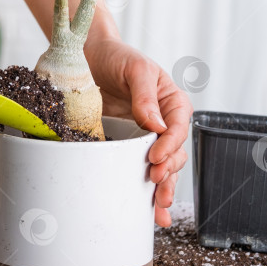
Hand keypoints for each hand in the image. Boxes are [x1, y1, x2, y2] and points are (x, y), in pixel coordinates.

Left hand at [84, 36, 192, 226]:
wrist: (89, 56)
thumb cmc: (118, 57)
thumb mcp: (135, 69)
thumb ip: (146, 94)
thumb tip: (156, 125)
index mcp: (172, 103)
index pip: (177, 128)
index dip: (170, 145)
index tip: (156, 157)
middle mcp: (163, 122)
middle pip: (174, 153)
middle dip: (168, 171)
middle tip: (156, 182)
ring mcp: (145, 136)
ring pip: (162, 166)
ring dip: (162, 187)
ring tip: (159, 206)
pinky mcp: (126, 144)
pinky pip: (138, 167)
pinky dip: (144, 189)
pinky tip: (148, 209)